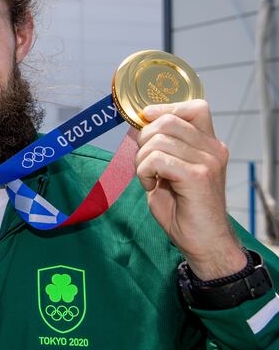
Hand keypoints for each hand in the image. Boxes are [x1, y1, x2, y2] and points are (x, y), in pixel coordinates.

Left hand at [135, 100, 245, 279]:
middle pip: (168, 120)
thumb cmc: (184, 210)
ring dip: (142, 160)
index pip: (194, 107)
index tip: (146, 121)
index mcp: (209, 144)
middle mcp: (213, 148)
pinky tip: (151, 186)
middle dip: (144, 138)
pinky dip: (144, 172)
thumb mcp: (168, 171)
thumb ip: (159, 147)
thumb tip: (136, 125)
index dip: (165, 108)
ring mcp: (207, 161)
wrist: (203, 242)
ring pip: (158, 140)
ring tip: (149, 178)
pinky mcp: (197, 176)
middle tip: (144, 163)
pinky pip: (157, 160)